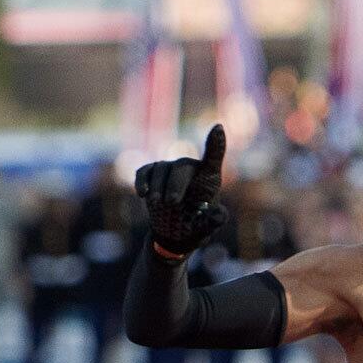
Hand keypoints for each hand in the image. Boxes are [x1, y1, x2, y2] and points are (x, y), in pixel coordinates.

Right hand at [135, 124, 227, 257]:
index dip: (216, 143)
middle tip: (172, 203)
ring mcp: (169, 169)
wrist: (175, 234)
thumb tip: (220, 214)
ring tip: (158, 204)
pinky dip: (142, 181)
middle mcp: (189, 168)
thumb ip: (214, 222)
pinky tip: (143, 194)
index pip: (213, 157)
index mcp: (208, 177)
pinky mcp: (152, 174)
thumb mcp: (206, 228)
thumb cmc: (196, 227)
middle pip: (182, 167)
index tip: (218, 128)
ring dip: (158, 188)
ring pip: (161, 170)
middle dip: (176, 184)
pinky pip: (144, 171)